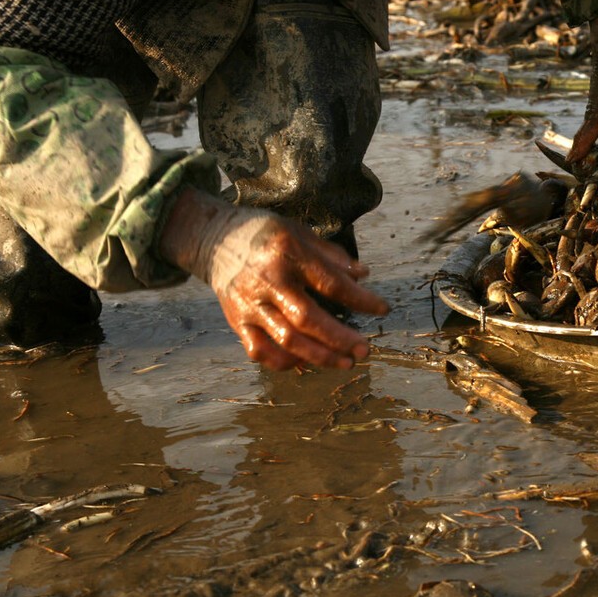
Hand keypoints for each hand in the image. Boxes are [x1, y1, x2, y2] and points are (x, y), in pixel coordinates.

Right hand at [158, 188, 389, 370]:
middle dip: (340, 339)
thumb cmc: (265, 235)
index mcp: (287, 254)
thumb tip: (363, 274)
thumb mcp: (300, 233)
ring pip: (287, 341)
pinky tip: (306, 363)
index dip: (361, 299)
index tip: (383, 310)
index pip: (331, 283)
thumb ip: (331, 256)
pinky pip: (261, 351)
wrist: (215, 239)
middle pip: (308, 320)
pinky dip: (285, 362)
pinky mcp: (236, 321)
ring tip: (345, 363)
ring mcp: (249, 305)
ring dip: (320, 357)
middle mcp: (267, 282)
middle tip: (364, 350)